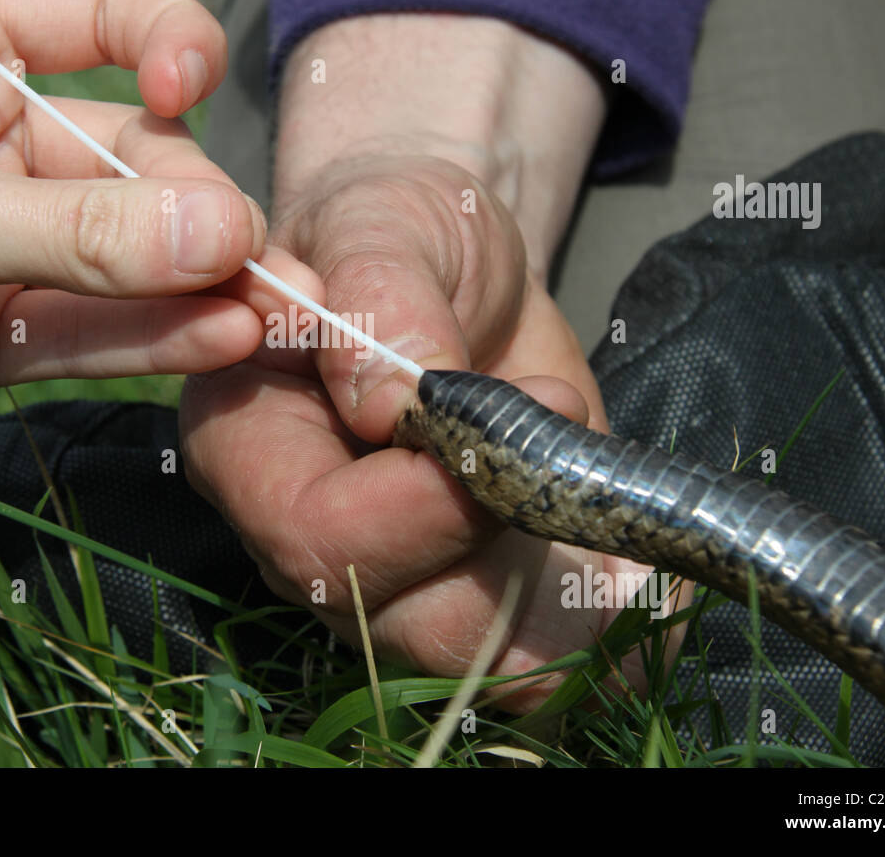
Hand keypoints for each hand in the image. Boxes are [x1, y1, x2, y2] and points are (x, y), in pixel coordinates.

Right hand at [182, 15, 680, 708]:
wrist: (452, 267)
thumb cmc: (392, 229)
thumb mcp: (381, 223)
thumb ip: (377, 293)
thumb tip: (387, 401)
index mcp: (248, 448)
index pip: (311, 535)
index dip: (419, 503)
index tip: (528, 401)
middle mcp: (304, 538)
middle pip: (392, 615)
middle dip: (504, 542)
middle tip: (572, 424)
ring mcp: (390, 576)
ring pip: (472, 656)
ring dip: (562, 597)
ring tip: (613, 488)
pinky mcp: (470, 591)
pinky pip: (533, 662)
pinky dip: (599, 631)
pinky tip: (636, 563)